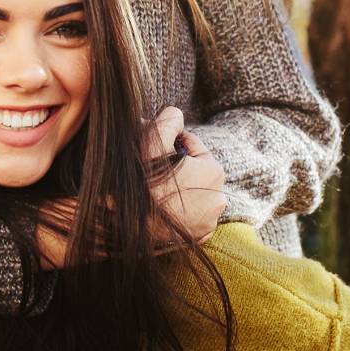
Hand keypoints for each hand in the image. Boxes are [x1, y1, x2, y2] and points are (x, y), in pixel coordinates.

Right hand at [146, 107, 225, 245]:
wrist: (130, 231)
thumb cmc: (143, 184)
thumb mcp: (153, 143)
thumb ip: (169, 120)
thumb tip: (175, 113)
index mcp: (213, 171)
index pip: (191, 145)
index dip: (170, 143)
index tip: (154, 148)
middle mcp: (219, 198)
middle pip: (193, 170)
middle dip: (175, 166)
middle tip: (151, 169)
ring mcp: (210, 221)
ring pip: (192, 193)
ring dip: (177, 188)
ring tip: (153, 189)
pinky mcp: (199, 237)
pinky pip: (191, 216)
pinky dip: (179, 211)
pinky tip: (160, 208)